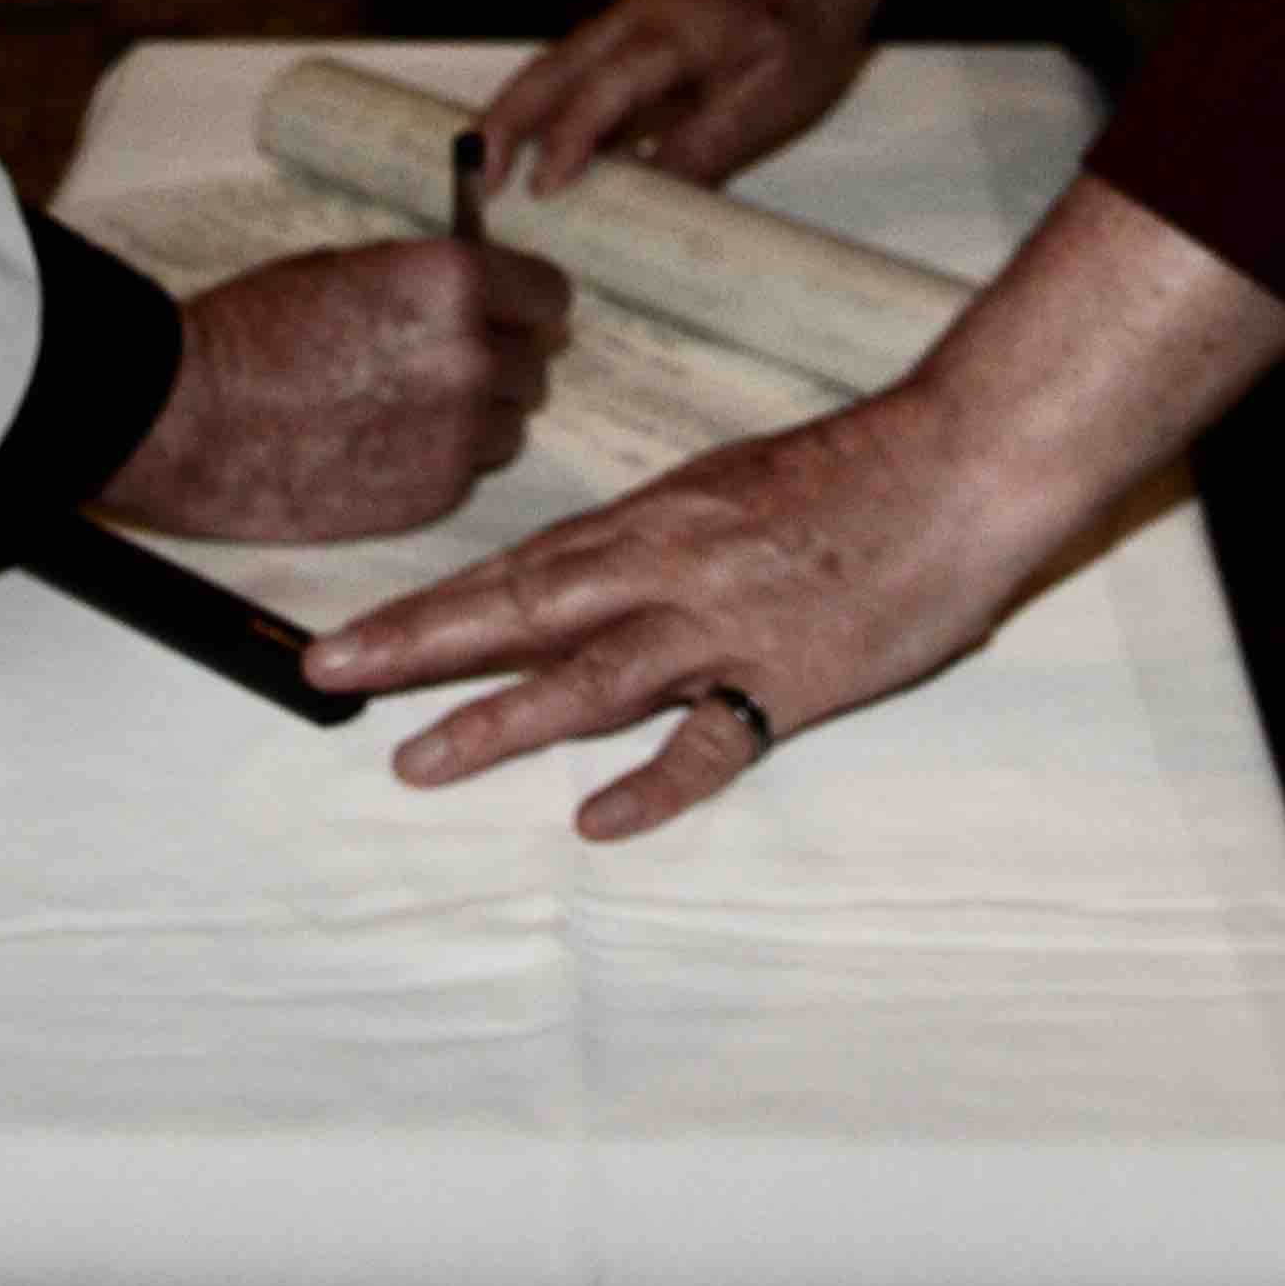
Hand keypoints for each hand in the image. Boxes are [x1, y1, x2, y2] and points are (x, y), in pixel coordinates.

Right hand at [95, 241, 574, 542]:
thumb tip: (473, 298)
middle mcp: (472, 358)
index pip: (548, 295)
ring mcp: (457, 434)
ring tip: (403, 409)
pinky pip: (468, 472)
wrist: (190, 416)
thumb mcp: (346, 268)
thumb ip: (425, 284)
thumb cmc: (252, 330)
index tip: (506, 312)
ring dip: (475, 417)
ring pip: (509, 426)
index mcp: (452, 282)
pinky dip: (440, 461)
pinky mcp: (434, 495)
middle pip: (534, 365)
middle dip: (498, 361)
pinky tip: (379, 446)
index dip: (523, 303)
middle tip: (441, 363)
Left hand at [298, 384, 1048, 837]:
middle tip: (327, 672)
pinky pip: (711, 739)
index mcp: (651, 520)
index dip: (428, 606)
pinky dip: (654, 780)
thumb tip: (597, 581)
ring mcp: (722, 624)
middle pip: (518, 608)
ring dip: (497, 717)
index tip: (349, 637)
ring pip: (587, 675)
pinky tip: (596, 820)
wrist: (957, 465)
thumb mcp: (731, 487)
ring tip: (417, 759)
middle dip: (416, 643)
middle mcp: (665, 565)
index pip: (516, 568)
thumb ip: (662, 540)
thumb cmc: (856, 473)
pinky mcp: (789, 676)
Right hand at [480, 0, 897, 197]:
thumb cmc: (806, 32)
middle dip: (506, 119)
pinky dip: (545, 105)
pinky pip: (575, 68)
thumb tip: (647, 199)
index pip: (605, 86)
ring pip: (554, 64)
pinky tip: (529, 145)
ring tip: (481, 166)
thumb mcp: (775, 99)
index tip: (542, 189)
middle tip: (473, 174)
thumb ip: (707, 146)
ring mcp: (627, 18)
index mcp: (675, 31)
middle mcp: (635, 16)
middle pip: (552, 66)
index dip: (570, 139)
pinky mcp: (629, 31)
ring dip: (515, 112)